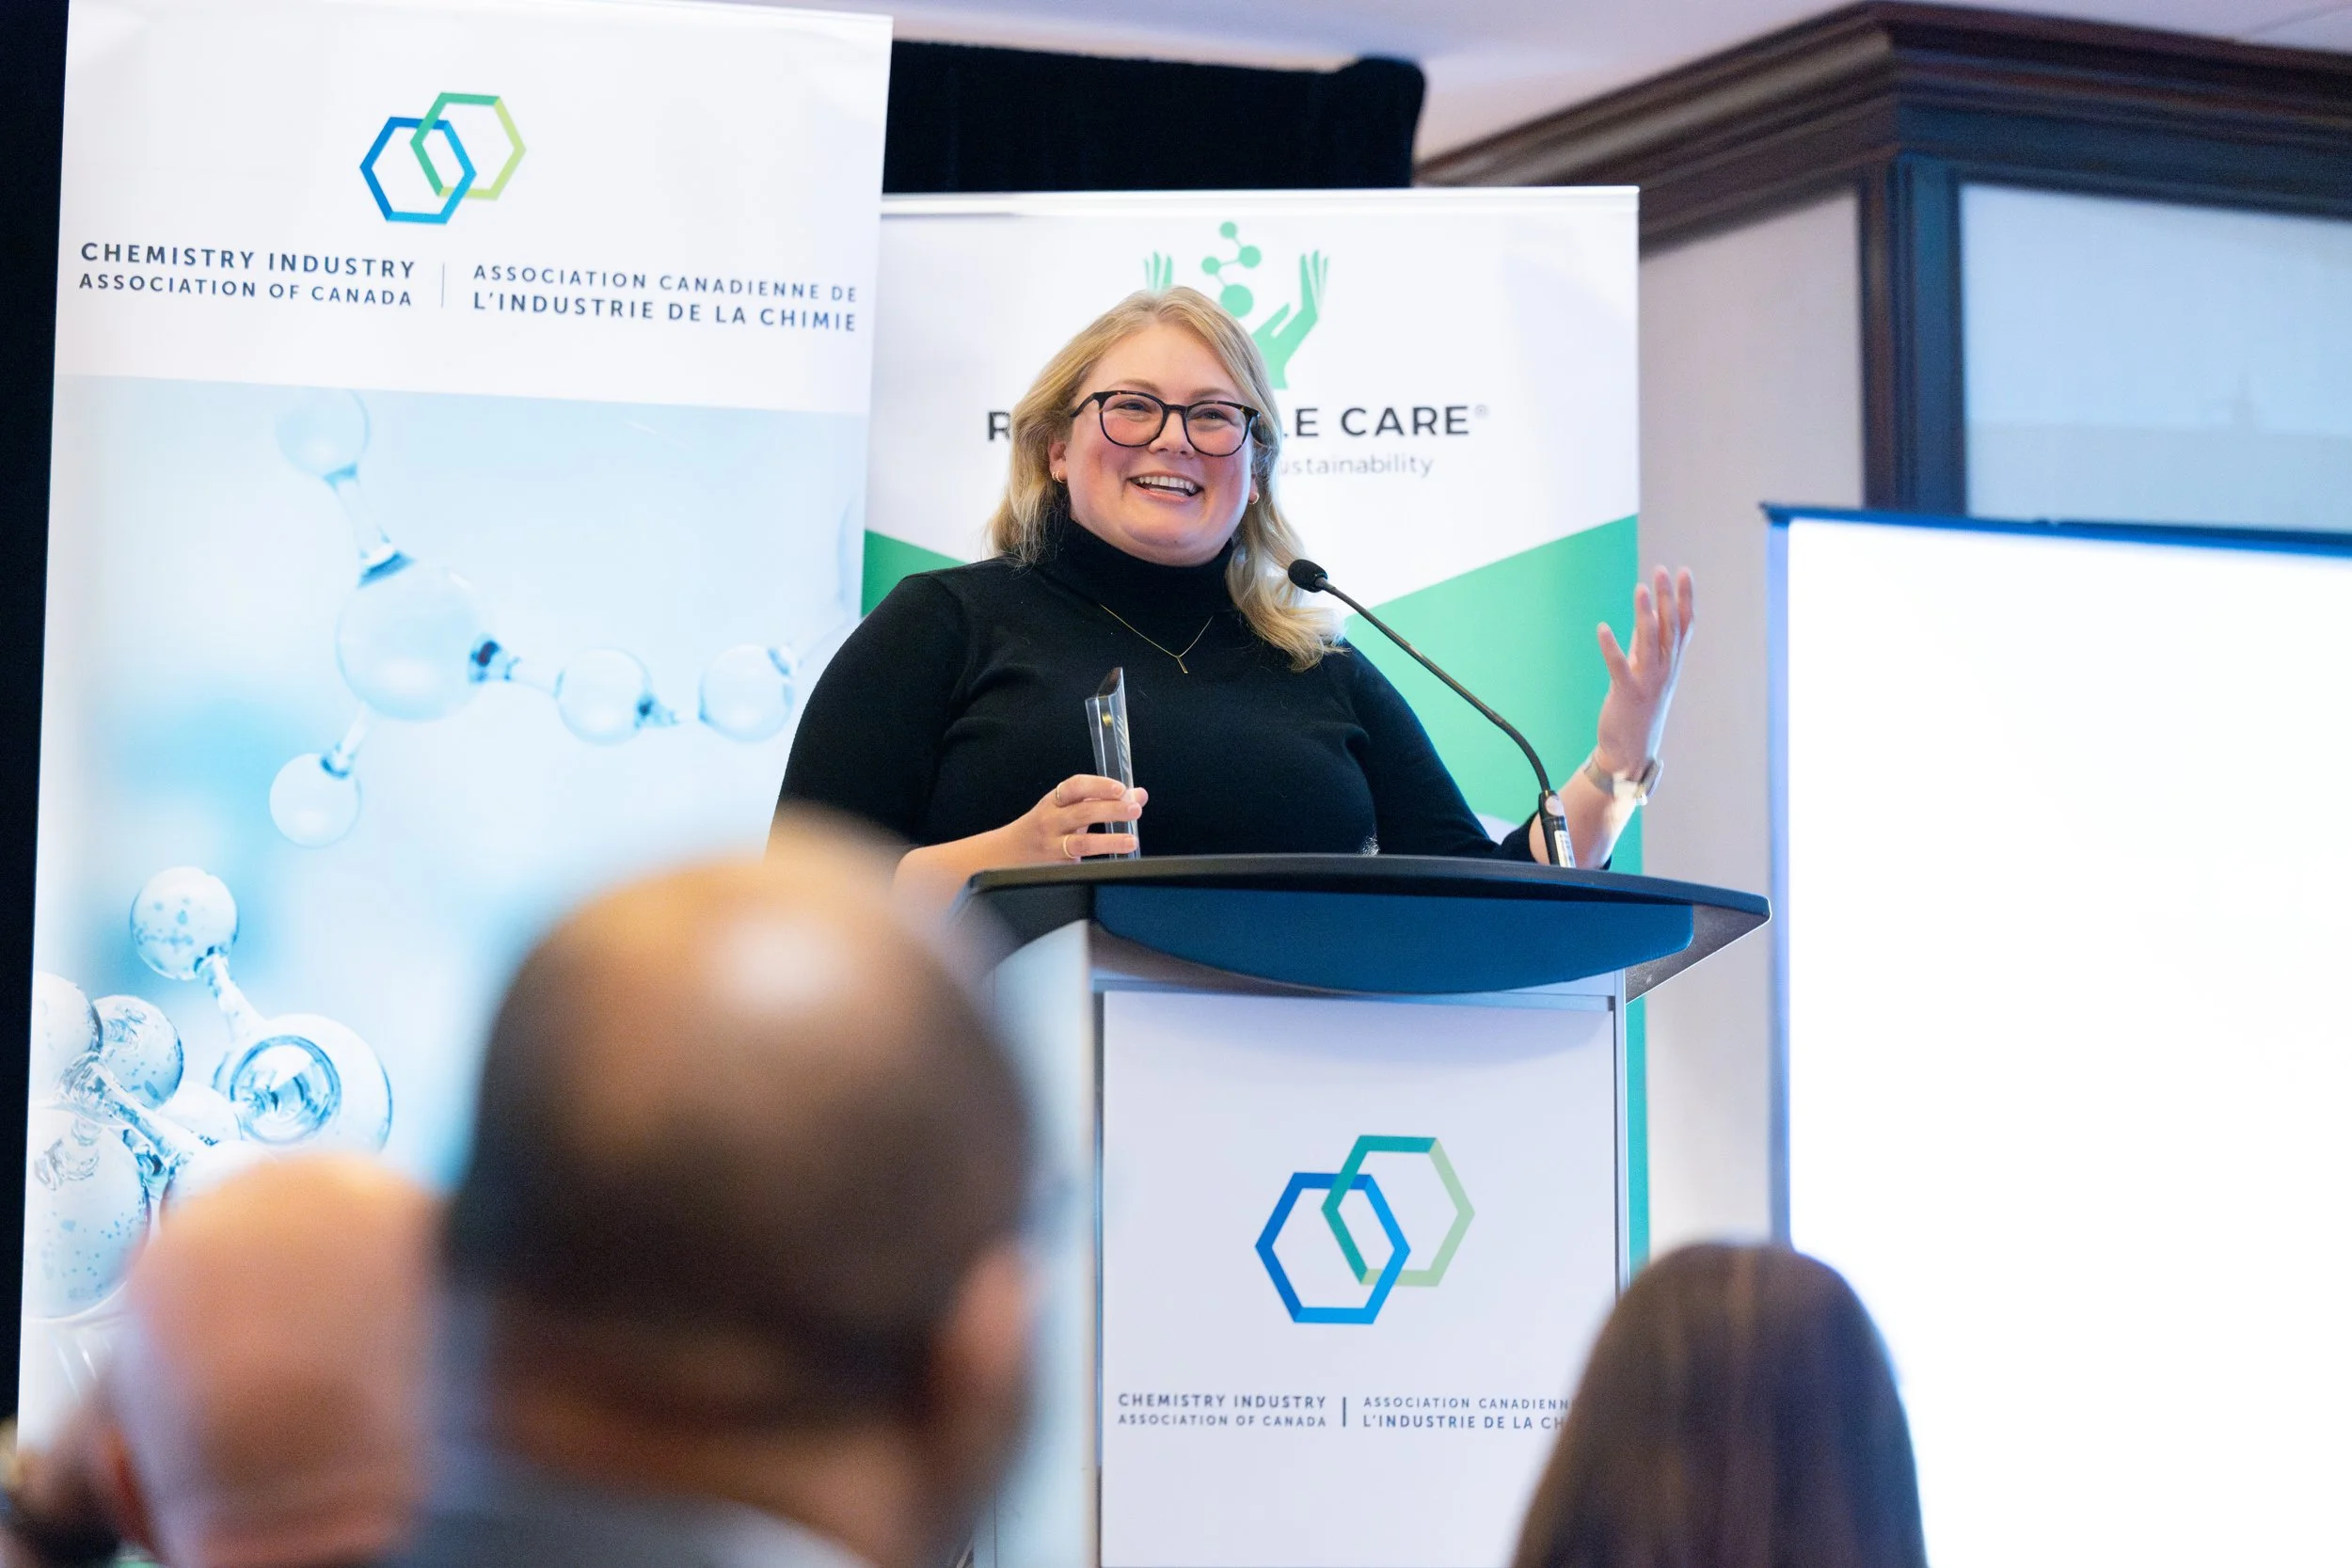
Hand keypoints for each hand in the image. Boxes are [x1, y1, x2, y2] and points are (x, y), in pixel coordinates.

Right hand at [1011, 775, 1146, 862]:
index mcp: (1055, 801)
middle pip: (1081, 812)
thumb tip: (1138, 795)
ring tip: (1131, 841)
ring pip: (1081, 843)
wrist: (1005, 853)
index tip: (1120, 788)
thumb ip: (1101, 801)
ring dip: (1109, 841)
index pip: (1075, 787)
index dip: (1098, 786)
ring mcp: (1051, 846)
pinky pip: (1078, 864)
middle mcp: (1051, 821)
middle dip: (1110, 810)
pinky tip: (1116, 862)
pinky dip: (1098, 862)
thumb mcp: (1067, 809)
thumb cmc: (1043, 827)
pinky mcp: (1055, 867)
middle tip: (1134, 809)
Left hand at [1594, 565, 1693, 775]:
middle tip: (1662, 571)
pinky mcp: (1627, 695)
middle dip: (1667, 598)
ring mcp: (1648, 682)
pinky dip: (1611, 648)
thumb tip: (1646, 617)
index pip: (1683, 625)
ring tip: (1641, 589)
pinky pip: (1619, 667)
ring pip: (1651, 643)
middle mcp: (1665, 671)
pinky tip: (1602, 628)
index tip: (1684, 571)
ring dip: (1645, 615)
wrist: (1629, 753)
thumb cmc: (1638, 710)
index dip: (1685, 598)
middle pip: (1670, 628)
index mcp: (1671, 664)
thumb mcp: (1646, 672)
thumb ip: (1646, 646)